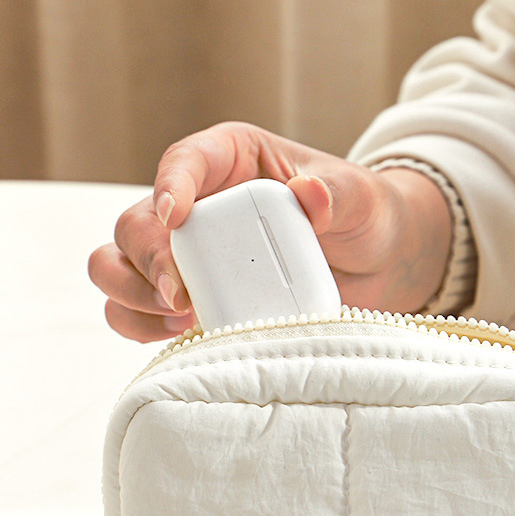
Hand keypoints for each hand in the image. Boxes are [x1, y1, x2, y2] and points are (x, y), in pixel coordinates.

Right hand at [88, 122, 450, 341]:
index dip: (168, 187)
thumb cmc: (361, 217)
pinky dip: (142, 326)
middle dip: (149, 261)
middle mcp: (197, 204)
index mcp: (230, 160)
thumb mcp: (357, 199)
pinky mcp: (191, 297)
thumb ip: (334, 195)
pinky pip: (135, 311)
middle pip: (135, 224)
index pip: (182, 162)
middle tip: (184, 296)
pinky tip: (179, 333)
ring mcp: (187, 254)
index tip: (175, 217)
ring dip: (133, 295)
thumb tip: (309, 194)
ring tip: (180, 315)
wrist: (375, 264)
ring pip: (117, 266)